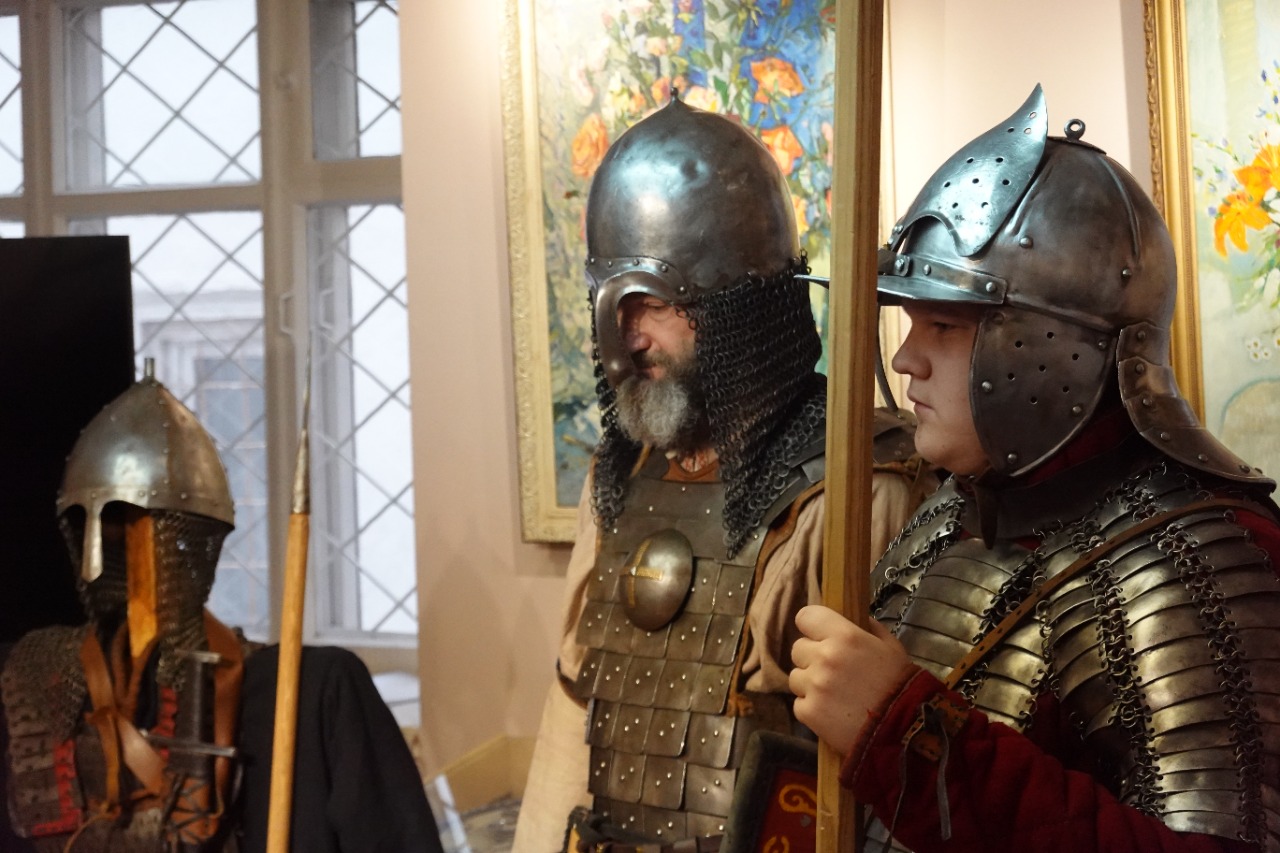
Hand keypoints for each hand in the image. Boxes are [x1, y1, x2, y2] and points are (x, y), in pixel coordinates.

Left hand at [789, 605, 915, 755]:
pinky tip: (833, 713)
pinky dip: (812, 708)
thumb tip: (855, 620)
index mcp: (844, 636)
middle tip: (833, 672)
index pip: (806, 617)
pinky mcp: (807, 712)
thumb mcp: (891, 648)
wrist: (904, 732)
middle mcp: (824, 657)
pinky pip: (799, 703)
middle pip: (798, 648)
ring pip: (795, 676)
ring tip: (834, 695)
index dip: (812, 626)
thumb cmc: (901, 686)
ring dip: (809, 684)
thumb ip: (869, 629)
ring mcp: (813, 686)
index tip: (819, 635)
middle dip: (812, 658)